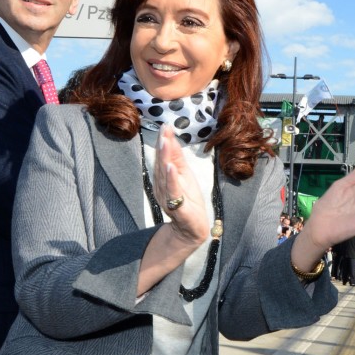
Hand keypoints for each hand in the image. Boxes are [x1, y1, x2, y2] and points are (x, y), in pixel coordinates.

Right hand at [152, 124, 207, 245]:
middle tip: (164, 130)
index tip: (166, 126)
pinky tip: (171, 168)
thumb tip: (171, 137)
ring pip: (165, 175)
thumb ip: (177, 158)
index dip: (165, 141)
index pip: (164, 157)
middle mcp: (163, 186)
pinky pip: (173, 192)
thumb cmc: (189, 201)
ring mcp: (169, 196)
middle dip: (163, 146)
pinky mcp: (177, 207)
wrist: (192, 229)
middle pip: (161, 163)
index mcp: (165, 178)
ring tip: (165, 142)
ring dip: (165, 158)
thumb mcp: (185, 175)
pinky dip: (171, 179)